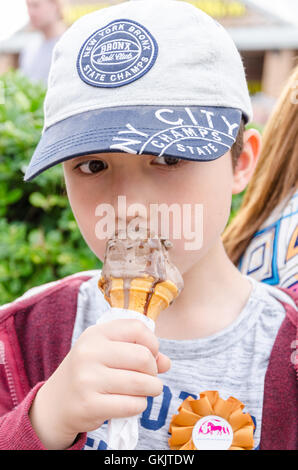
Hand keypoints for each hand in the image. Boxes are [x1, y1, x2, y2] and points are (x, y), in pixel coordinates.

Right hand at [29, 319, 170, 448]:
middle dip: (153, 370)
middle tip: (149, 377)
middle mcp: (89, 352)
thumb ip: (138, 351)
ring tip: (146, 391)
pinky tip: (132, 403)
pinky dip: (140, 405)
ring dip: (152, 389)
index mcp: (95, 333)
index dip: (152, 342)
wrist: (56, 403)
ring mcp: (87, 379)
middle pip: (143, 357)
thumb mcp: (108, 353)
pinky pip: (132, 405)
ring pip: (141, 383)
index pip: (137, 328)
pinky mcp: (89, 405)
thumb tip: (166, 362)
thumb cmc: (89, 373)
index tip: (151, 354)